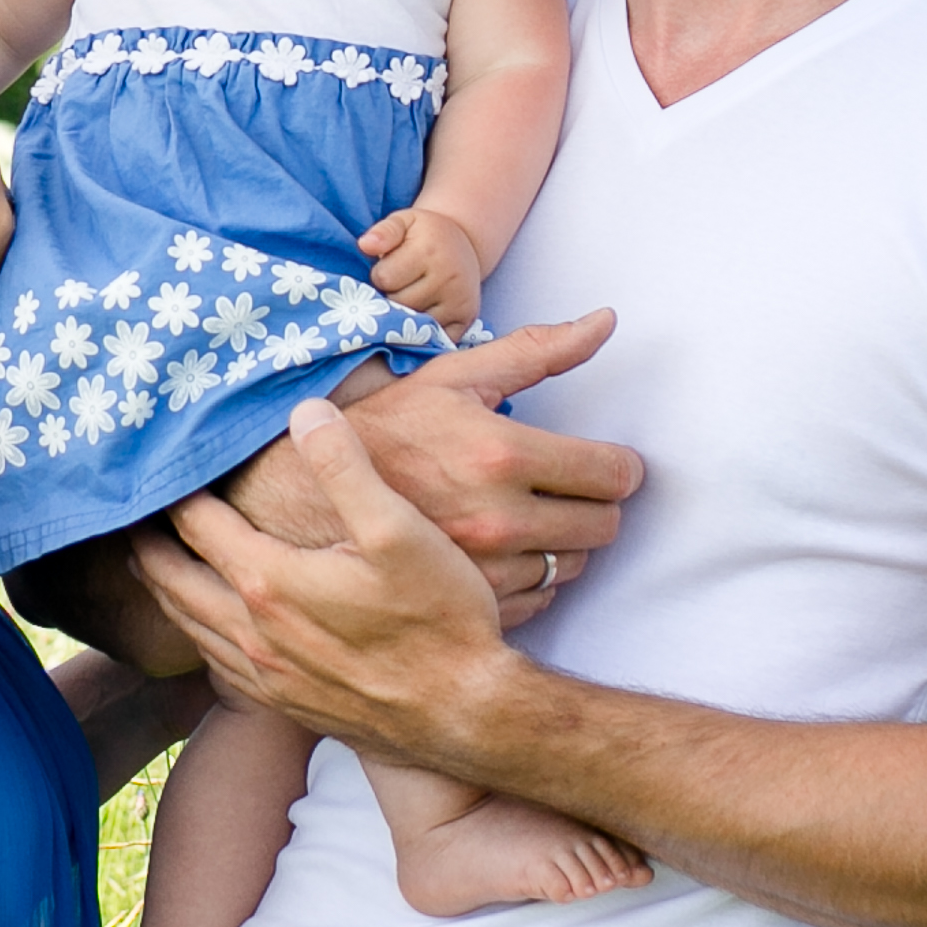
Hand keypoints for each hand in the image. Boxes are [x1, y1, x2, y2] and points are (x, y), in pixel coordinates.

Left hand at [135, 399, 529, 769]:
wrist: (464, 716)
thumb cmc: (440, 620)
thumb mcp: (399, 530)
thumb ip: (345, 467)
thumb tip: (304, 411)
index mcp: (269, 582)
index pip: (197, 525)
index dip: (174, 493)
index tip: (157, 469)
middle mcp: (253, 633)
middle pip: (173, 580)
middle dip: (147, 546)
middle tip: (127, 520)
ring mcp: (265, 676)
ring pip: (190, 627)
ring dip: (164, 591)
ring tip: (150, 567)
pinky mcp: (284, 704)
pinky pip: (216, 664)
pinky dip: (196, 635)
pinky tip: (206, 629)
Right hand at [222, 312, 640, 618]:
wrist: (307, 491)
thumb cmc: (386, 427)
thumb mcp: (455, 376)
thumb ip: (538, 351)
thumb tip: (606, 321)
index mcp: (502, 454)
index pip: (612, 473)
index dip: (620, 467)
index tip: (607, 464)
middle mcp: (498, 517)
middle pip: (603, 525)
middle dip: (598, 504)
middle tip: (572, 489)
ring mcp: (483, 569)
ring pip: (573, 566)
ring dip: (566, 543)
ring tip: (535, 517)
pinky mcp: (467, 605)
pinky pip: (538, 599)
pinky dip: (534, 577)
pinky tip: (508, 550)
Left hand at [356, 204, 484, 327]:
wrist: (465, 245)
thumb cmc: (425, 234)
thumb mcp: (404, 222)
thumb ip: (384, 231)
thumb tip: (365, 244)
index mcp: (429, 250)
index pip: (384, 278)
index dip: (380, 274)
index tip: (390, 267)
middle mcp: (448, 277)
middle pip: (398, 303)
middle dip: (391, 296)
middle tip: (401, 284)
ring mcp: (459, 300)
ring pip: (414, 323)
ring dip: (406, 315)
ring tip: (411, 295)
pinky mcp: (466, 318)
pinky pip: (434, 337)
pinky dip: (424, 332)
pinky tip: (422, 315)